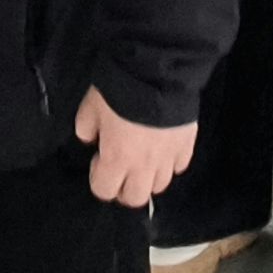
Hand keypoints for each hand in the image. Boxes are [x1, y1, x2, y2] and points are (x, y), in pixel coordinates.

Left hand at [76, 88, 196, 206]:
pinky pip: (179, 166)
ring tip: (144, 159)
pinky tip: (163, 150)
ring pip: (160, 186)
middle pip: (135, 198)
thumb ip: (85, 130)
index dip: (98, 178)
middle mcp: (143, 167)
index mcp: (117, 160)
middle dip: (125, 188)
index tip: (99, 158)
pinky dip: (170, 164)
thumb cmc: (119, 93)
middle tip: (121, 168)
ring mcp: (168, 158)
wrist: (158, 74)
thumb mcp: (89, 108)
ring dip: (149, 178)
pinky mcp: (187, 146)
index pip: (104, 191)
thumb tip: (92, 140)